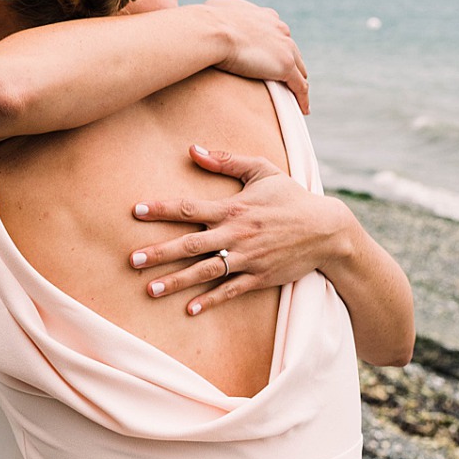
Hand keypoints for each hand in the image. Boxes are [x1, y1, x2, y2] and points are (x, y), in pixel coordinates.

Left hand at [128, 145, 354, 315]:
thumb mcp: (262, 171)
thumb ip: (227, 159)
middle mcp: (236, 235)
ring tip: (150, 290)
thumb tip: (193, 148)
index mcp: (232, 208)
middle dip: (159, 253)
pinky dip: (210, 301)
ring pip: (205, 272)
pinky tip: (190, 310)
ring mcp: (247, 259)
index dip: (161, 209)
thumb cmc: (291, 197)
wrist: (327, 230)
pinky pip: (230, 291)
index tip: (136, 211)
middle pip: (190, 244)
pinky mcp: (259, 277)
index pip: (189, 208)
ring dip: (176, 281)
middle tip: (131, 260)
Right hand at [202, 0, 309, 112]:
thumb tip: (211, 16)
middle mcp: (280, 29)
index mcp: (266, 16)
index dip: (276, 47)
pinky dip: (302, 98)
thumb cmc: (207, 20)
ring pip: (299, 69)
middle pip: (292, 51)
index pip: (278, 34)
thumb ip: (222, 13)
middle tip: (282, 80)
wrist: (212, 29)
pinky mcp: (285, 66)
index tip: (271, 58)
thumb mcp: (216, 8)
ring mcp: (286, 48)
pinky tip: (303, 109)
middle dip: (289, 64)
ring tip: (295, 97)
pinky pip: (300, 86)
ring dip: (297, 82)